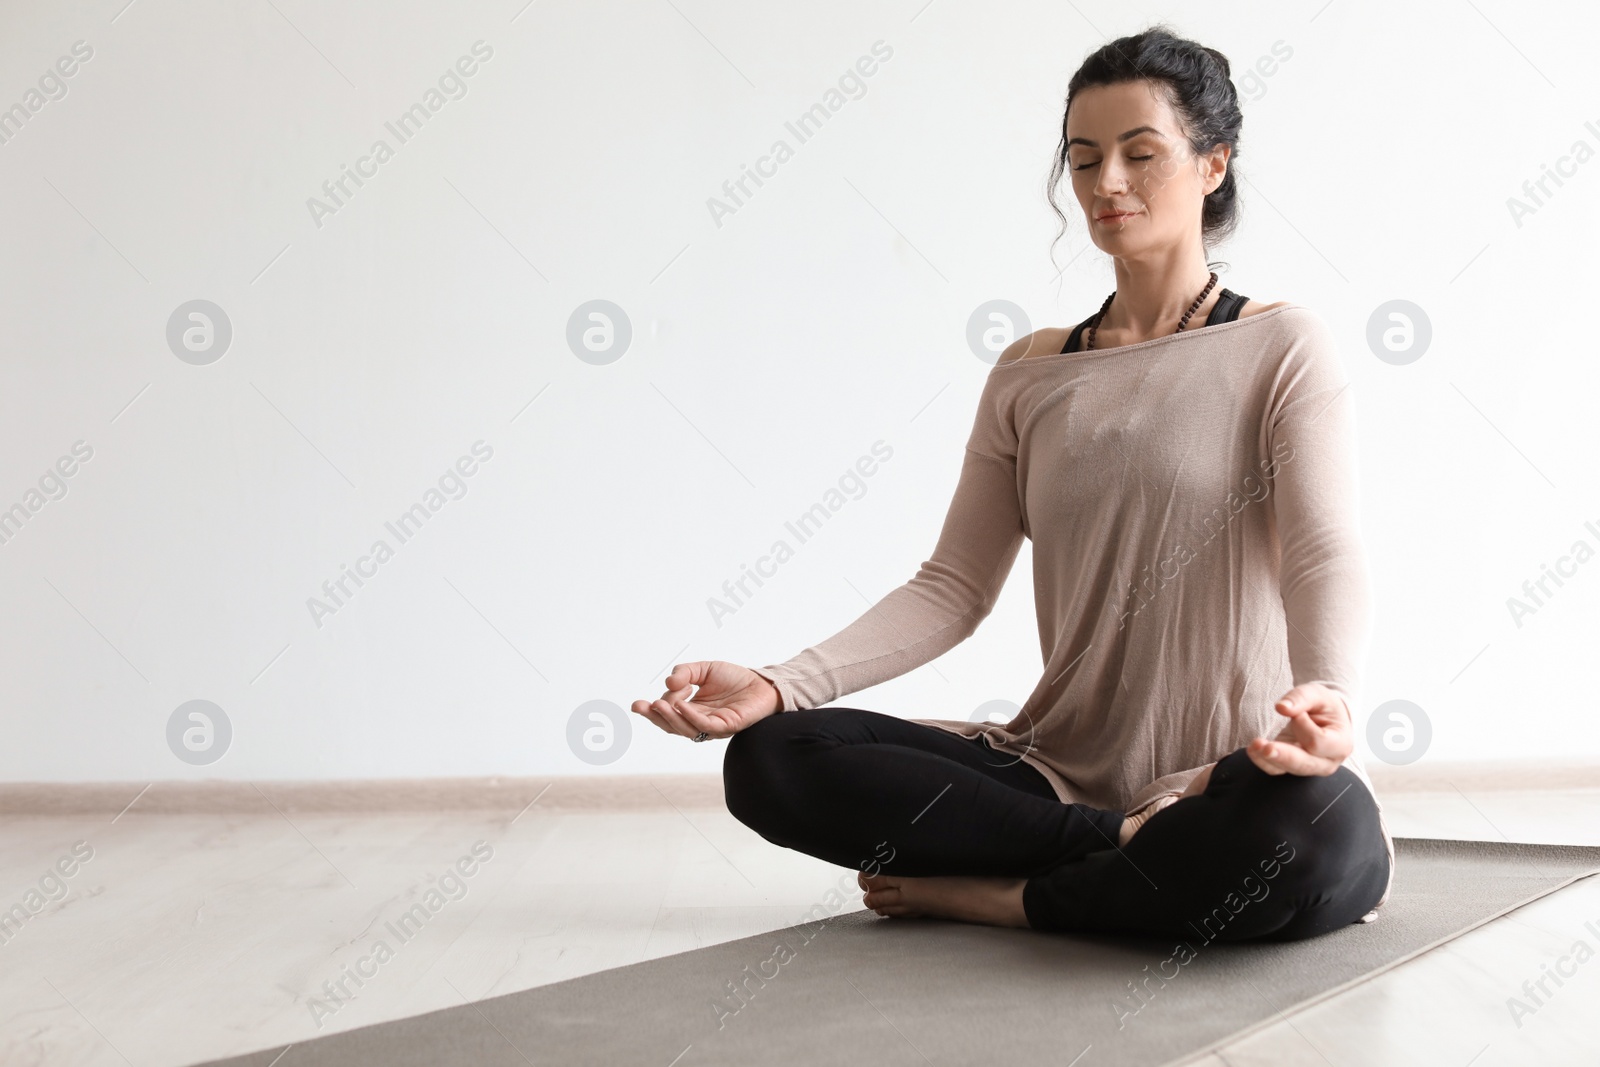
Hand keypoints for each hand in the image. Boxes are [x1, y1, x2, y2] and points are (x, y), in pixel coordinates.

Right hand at [629, 660, 782, 740]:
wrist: (763, 682)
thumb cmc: (735, 678)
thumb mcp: (704, 669)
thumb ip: (685, 673)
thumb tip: (668, 682)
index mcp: (692, 710)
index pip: (667, 714)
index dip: (654, 707)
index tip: (640, 702)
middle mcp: (699, 721)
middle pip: (672, 726)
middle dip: (654, 717)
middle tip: (640, 706)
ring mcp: (712, 726)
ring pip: (686, 728)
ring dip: (670, 717)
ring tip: (658, 704)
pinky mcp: (727, 726)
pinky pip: (705, 726)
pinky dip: (691, 716)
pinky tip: (681, 705)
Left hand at [1246, 682, 1353, 775]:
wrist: (1324, 716)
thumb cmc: (1324, 705)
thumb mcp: (1317, 694)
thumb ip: (1301, 698)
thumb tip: (1282, 708)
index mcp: (1341, 743)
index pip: (1318, 741)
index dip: (1303, 727)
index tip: (1298, 713)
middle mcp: (1327, 762)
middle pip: (1304, 764)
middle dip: (1284, 756)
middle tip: (1265, 747)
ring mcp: (1309, 767)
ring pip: (1287, 769)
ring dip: (1268, 758)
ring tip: (1254, 744)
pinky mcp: (1291, 766)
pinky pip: (1275, 770)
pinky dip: (1262, 761)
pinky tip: (1252, 749)